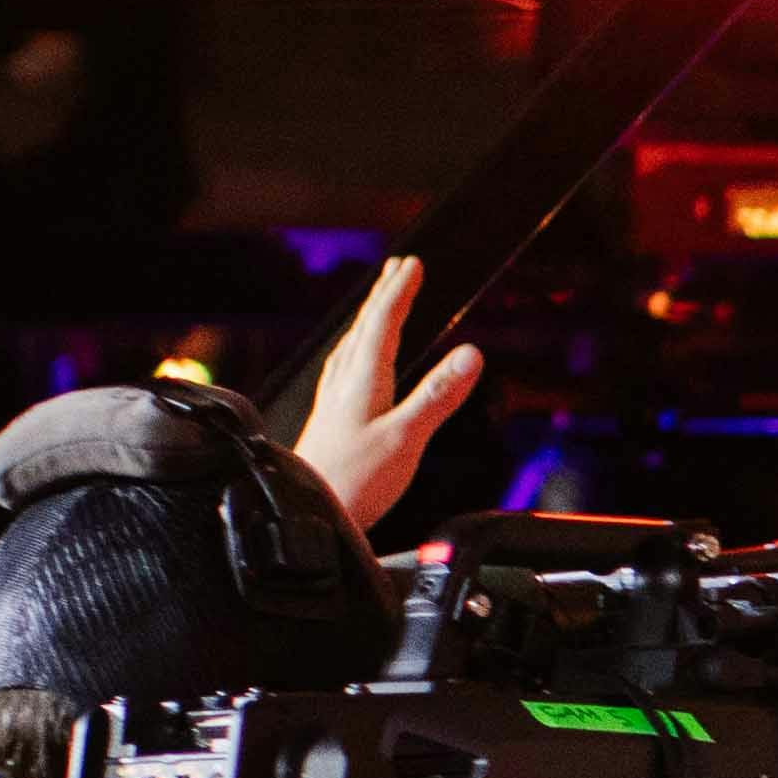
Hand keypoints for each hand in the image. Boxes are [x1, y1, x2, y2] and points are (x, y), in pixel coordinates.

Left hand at [295, 256, 486, 542]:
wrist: (307, 512)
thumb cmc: (353, 482)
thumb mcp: (406, 438)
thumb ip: (438, 396)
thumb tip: (471, 354)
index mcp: (363, 381)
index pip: (384, 324)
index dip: (399, 292)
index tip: (413, 265)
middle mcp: (345, 384)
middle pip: (365, 328)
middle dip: (383, 296)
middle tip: (397, 269)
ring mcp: (335, 402)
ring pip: (353, 347)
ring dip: (370, 320)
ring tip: (380, 306)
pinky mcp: (332, 420)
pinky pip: (346, 369)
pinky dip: (359, 351)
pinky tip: (356, 366)